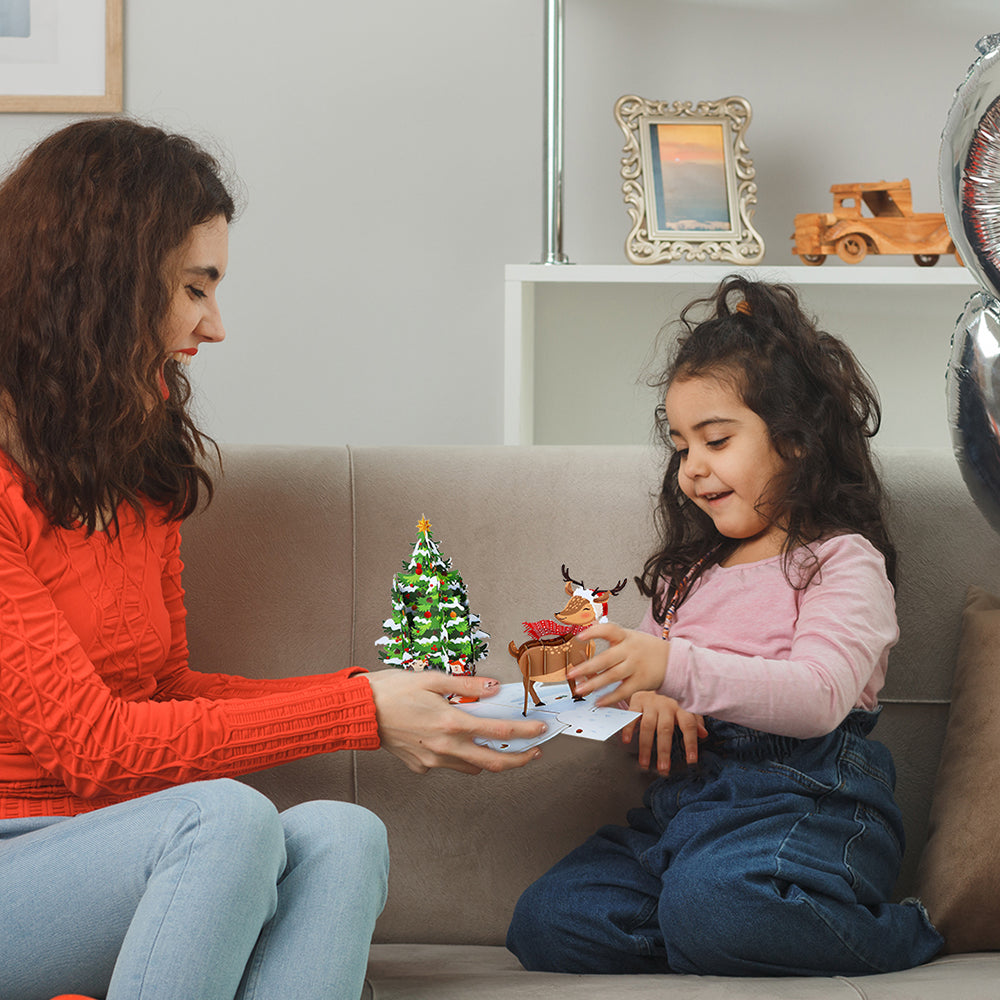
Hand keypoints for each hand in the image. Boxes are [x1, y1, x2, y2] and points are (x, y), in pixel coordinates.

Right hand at [364, 670, 547, 774]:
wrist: (359, 710)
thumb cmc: (392, 690)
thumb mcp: (432, 678)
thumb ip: (466, 685)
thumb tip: (493, 688)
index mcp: (451, 722)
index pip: (499, 732)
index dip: (525, 732)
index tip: (540, 731)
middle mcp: (444, 746)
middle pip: (493, 762)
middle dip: (519, 760)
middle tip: (533, 754)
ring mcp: (432, 760)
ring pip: (470, 767)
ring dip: (486, 758)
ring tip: (495, 746)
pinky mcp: (419, 766)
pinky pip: (446, 766)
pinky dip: (456, 756)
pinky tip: (452, 741)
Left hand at [566, 622, 669, 706]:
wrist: (674, 661)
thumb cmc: (647, 648)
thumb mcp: (631, 636)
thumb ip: (612, 633)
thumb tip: (590, 623)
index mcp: (626, 636)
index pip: (609, 630)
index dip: (594, 632)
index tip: (579, 637)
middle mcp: (630, 650)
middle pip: (606, 658)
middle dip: (587, 667)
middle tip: (570, 674)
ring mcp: (636, 666)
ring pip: (612, 676)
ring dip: (594, 684)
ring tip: (579, 690)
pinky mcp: (641, 681)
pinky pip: (623, 691)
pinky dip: (610, 698)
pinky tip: (598, 702)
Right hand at [621, 692, 706, 775]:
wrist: (652, 677)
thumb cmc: (670, 699)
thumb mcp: (685, 707)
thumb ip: (695, 721)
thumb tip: (704, 734)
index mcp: (681, 707)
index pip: (688, 725)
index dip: (691, 743)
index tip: (691, 760)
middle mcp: (666, 704)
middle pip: (665, 729)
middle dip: (664, 750)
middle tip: (663, 768)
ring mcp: (651, 702)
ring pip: (648, 726)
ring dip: (645, 746)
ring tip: (645, 763)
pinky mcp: (637, 700)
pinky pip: (632, 716)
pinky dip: (628, 728)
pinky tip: (627, 740)